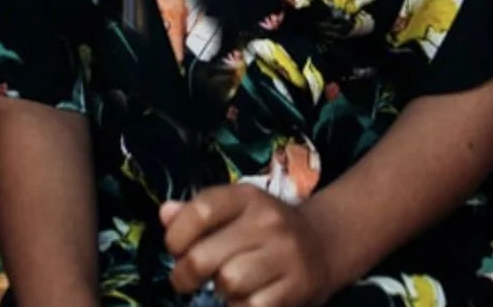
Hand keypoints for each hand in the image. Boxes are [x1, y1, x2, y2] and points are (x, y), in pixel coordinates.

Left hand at [162, 185, 332, 306]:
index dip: (177, 235)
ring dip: (219, 292)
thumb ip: (197, 212)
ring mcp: (285, 255)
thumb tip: (166, 214)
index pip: (201, 210)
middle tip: (185, 280)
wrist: (326, 242)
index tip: (175, 249)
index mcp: (247, 197)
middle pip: (204, 256)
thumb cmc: (266, 228)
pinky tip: (243, 300)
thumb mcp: (235, 209)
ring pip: (229, 283)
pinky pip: (252, 306)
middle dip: (185, 275)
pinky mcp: (297, 287)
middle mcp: (268, 222)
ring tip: (223, 288)